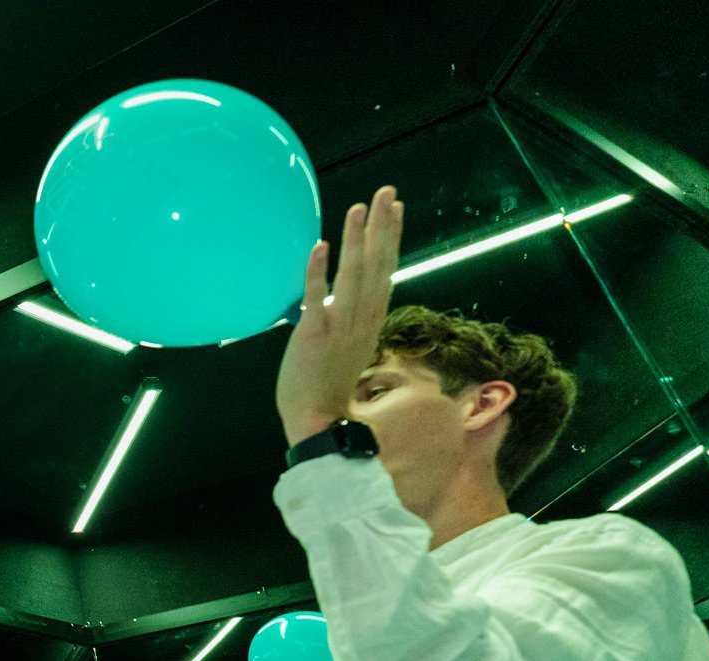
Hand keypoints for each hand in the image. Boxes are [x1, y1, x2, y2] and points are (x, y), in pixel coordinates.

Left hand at [276, 185, 404, 444]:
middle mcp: (362, 318)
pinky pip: (317, 297)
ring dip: (356, 239)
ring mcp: (340, 325)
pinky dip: (318, 271)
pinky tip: (320, 245)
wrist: (317, 420)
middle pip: (377, 264)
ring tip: (360, 207)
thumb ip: (349, 320)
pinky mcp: (314, 333)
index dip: (390, 237)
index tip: (395, 208)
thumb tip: (340, 299)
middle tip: (386, 192)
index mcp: (372, 319)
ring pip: (354, 274)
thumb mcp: (349, 347)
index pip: (386, 270)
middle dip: (383, 226)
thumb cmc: (327, 386)